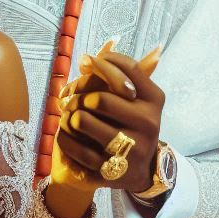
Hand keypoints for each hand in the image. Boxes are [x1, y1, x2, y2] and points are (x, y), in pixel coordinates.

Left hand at [54, 43, 163, 194]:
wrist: (139, 171)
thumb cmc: (130, 124)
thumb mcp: (136, 98)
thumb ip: (121, 72)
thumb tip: (103, 46)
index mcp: (155, 101)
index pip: (126, 70)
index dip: (101, 62)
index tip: (86, 61)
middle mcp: (149, 124)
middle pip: (99, 99)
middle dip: (79, 97)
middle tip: (72, 100)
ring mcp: (132, 150)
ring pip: (82, 121)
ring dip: (68, 117)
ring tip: (69, 117)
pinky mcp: (112, 172)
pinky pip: (73, 146)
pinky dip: (63, 137)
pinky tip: (66, 135)